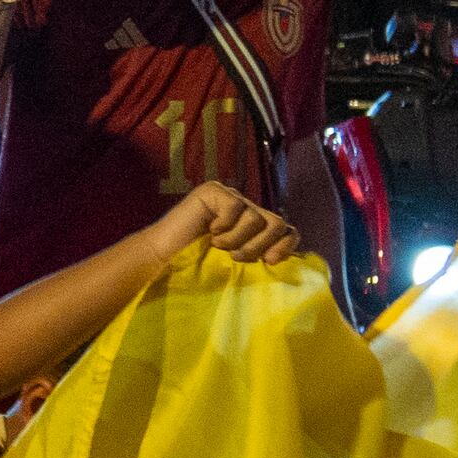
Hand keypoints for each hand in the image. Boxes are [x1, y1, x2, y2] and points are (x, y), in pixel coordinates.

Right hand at [166, 182, 300, 265]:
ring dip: (238, 239)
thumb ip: (260, 256)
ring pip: (257, 218)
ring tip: (219, 246)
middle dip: (260, 245)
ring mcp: (230, 197)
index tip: (270, 261)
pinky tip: (210, 231)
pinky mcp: (214, 191)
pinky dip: (225, 226)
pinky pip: (236, 207)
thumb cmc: (199, 266)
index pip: (287, 229)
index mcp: (254, 226)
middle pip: (277, 223)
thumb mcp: (238, 263)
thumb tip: (293, 263)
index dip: (285, 245)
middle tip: (238, 257)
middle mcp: (246, 208)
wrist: (164, 259)